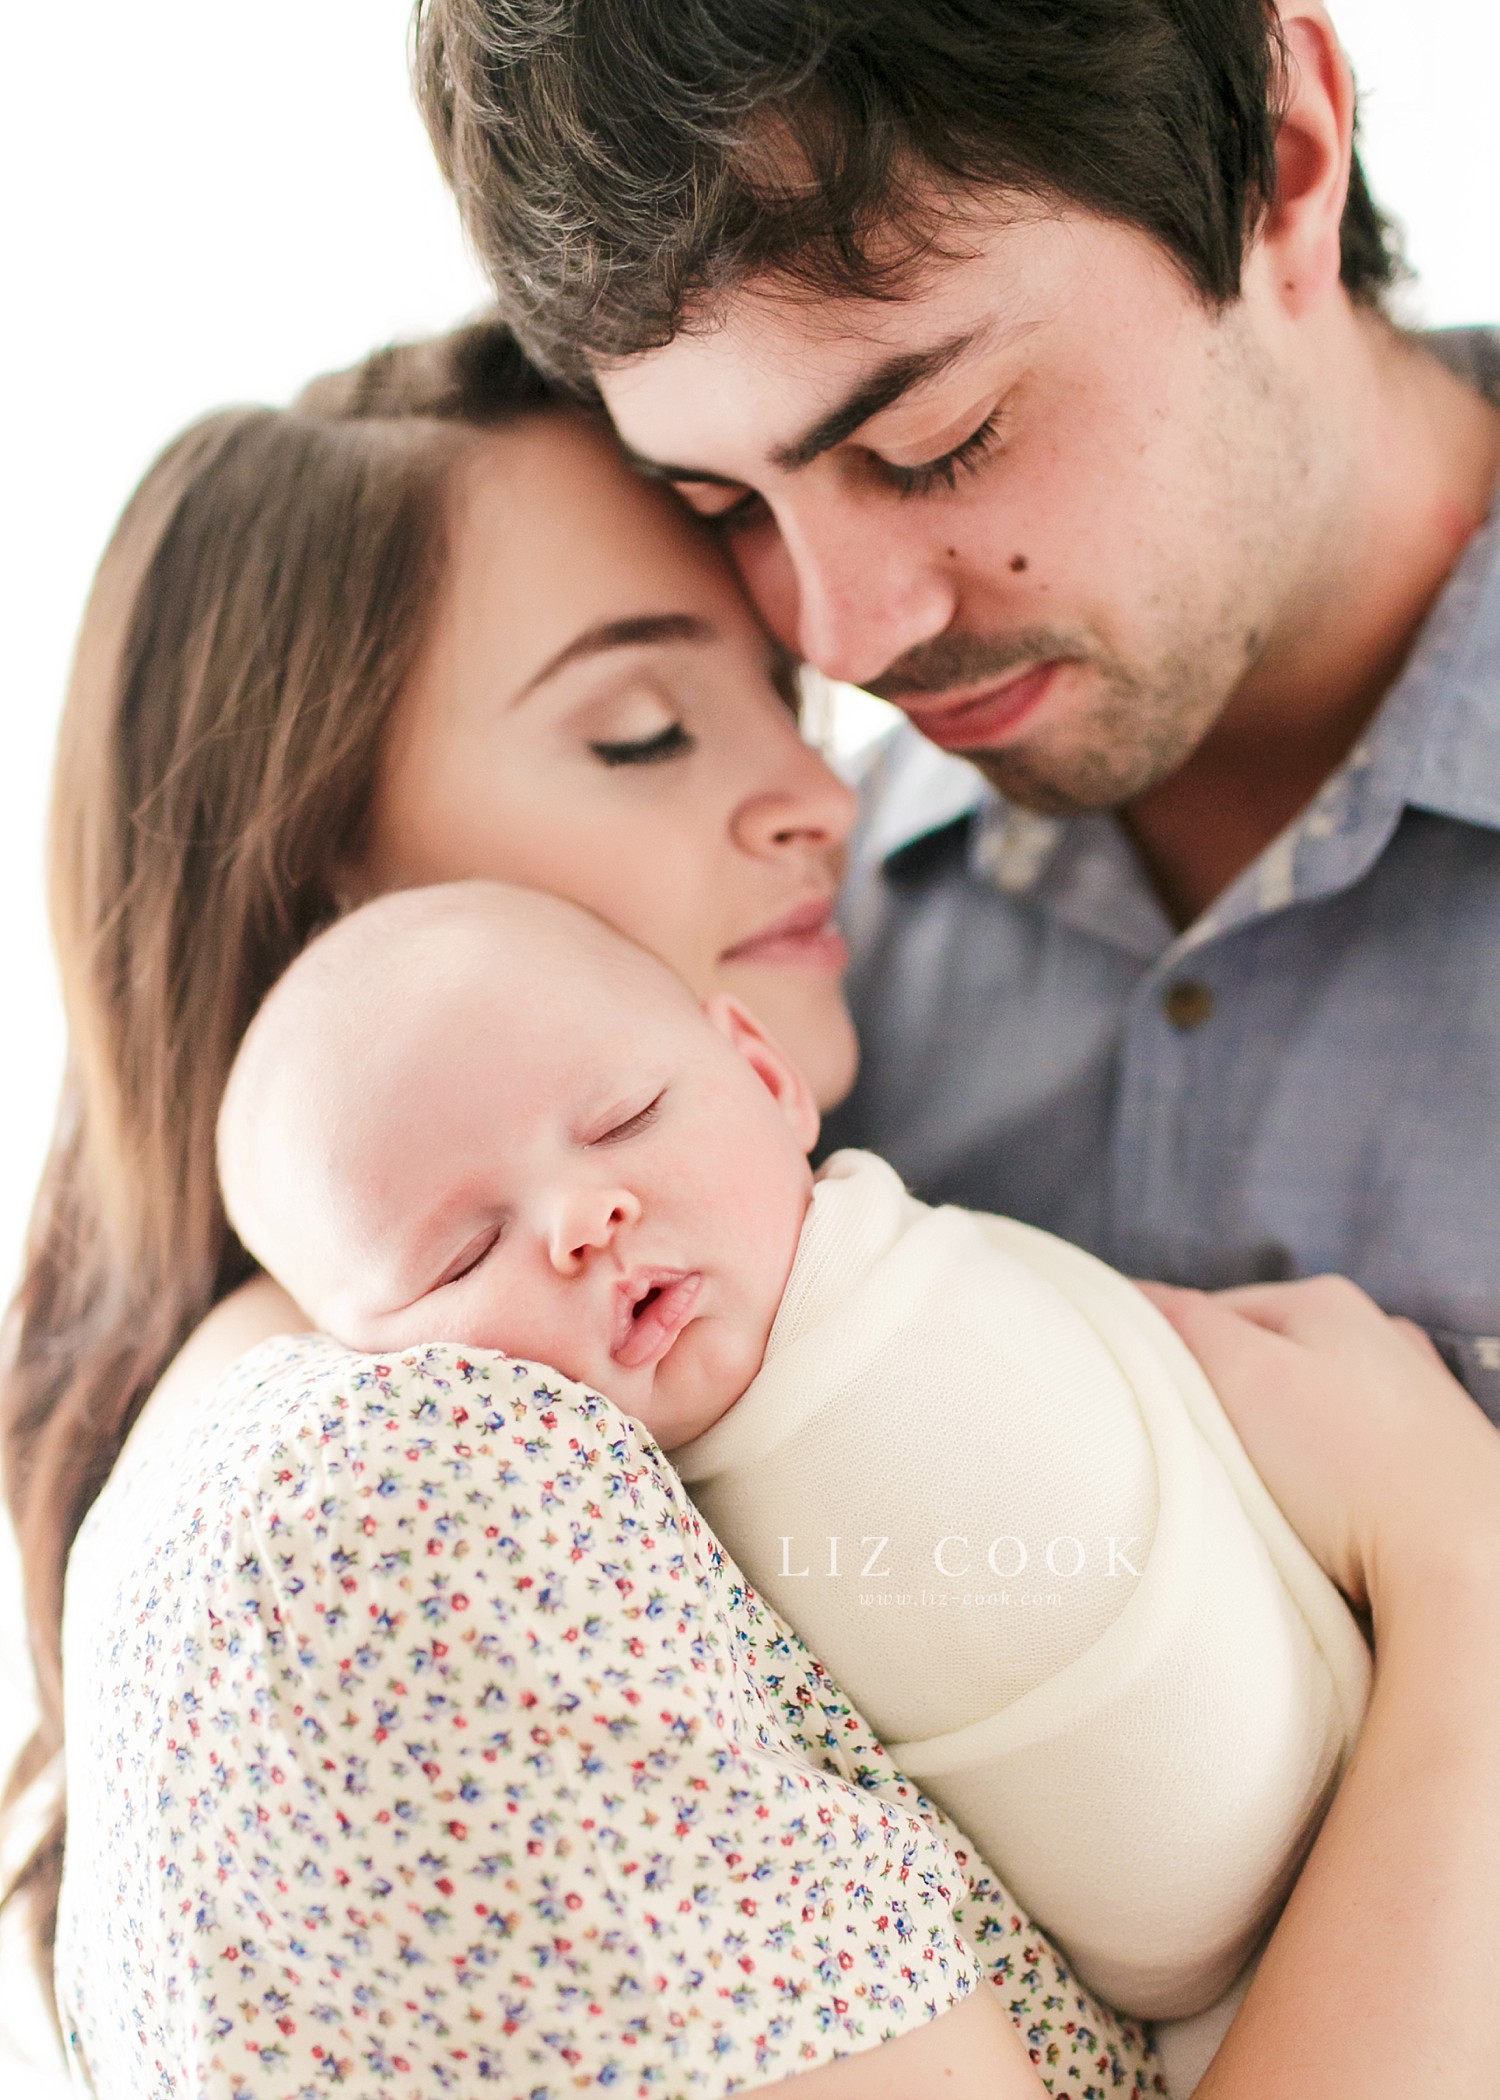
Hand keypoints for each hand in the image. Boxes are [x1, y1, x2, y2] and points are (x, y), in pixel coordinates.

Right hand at [1141, 1275, 1499, 1622]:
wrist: (1469, 1567)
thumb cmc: (1353, 1470)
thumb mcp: (1244, 1378)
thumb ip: (1184, 1326)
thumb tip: (1136, 1294)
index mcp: (1328, 1303)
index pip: (1211, 1313)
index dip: (1169, 1362)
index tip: (1148, 1412)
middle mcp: (1382, 1338)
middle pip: (1264, 1363)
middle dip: (1224, 1406)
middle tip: (1201, 1459)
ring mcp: (1418, 1402)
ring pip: (1309, 1414)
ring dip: (1276, 1449)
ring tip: (1262, 1498)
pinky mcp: (1439, 1465)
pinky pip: (1353, 1462)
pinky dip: (1327, 1485)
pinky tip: (1321, 1520)